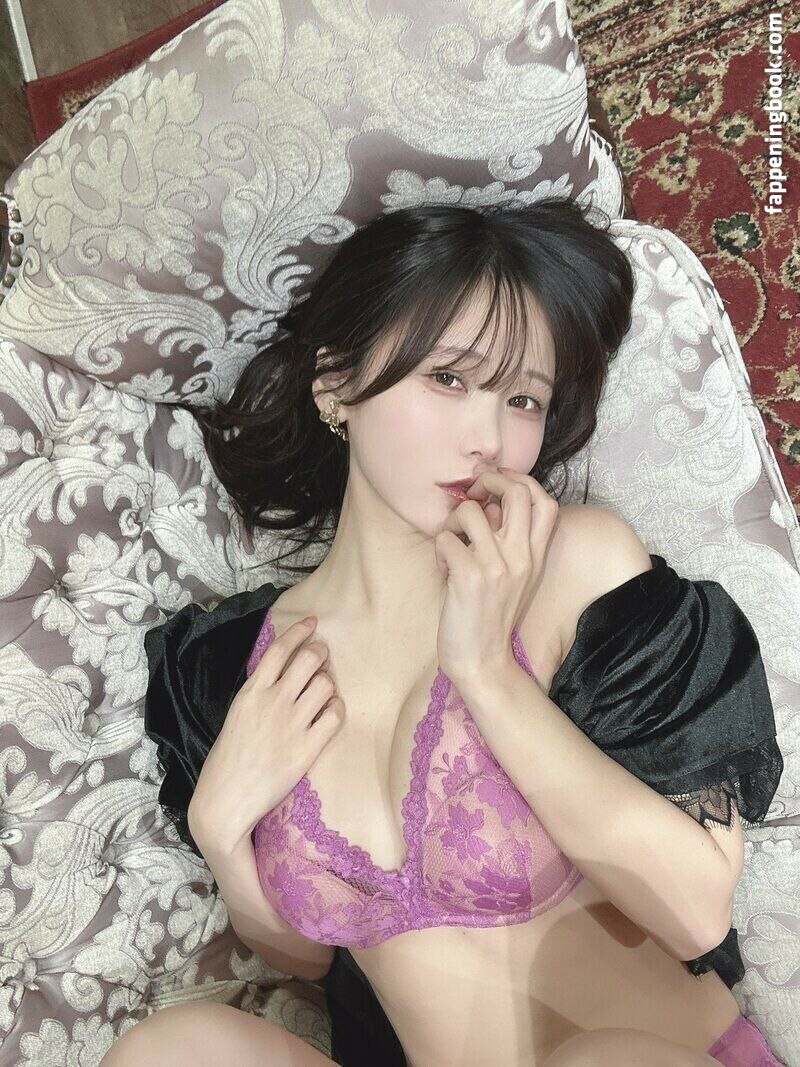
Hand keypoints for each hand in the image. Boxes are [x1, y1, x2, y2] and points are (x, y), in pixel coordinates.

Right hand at [187, 618, 343, 843]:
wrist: (225, 802)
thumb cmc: (227, 761)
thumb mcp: (236, 716)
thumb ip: (258, 694)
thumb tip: (283, 675)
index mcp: (250, 693)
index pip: (278, 650)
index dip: (298, 632)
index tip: (311, 622)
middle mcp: (272, 703)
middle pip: (308, 660)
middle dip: (320, 652)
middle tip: (322, 655)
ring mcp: (291, 725)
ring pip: (325, 684)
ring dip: (328, 682)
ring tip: (323, 690)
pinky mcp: (306, 749)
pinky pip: (335, 715)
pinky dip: (337, 708)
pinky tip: (331, 712)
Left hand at [433, 468, 558, 686]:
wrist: (483, 662)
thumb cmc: (489, 617)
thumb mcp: (513, 578)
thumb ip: (508, 541)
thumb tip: (489, 506)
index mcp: (535, 556)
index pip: (544, 500)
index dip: (518, 481)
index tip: (493, 487)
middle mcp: (522, 557)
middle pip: (517, 492)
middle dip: (488, 481)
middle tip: (471, 495)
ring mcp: (497, 567)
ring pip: (470, 511)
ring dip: (452, 521)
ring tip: (451, 543)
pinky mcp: (470, 578)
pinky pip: (446, 539)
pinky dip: (439, 549)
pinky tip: (443, 569)